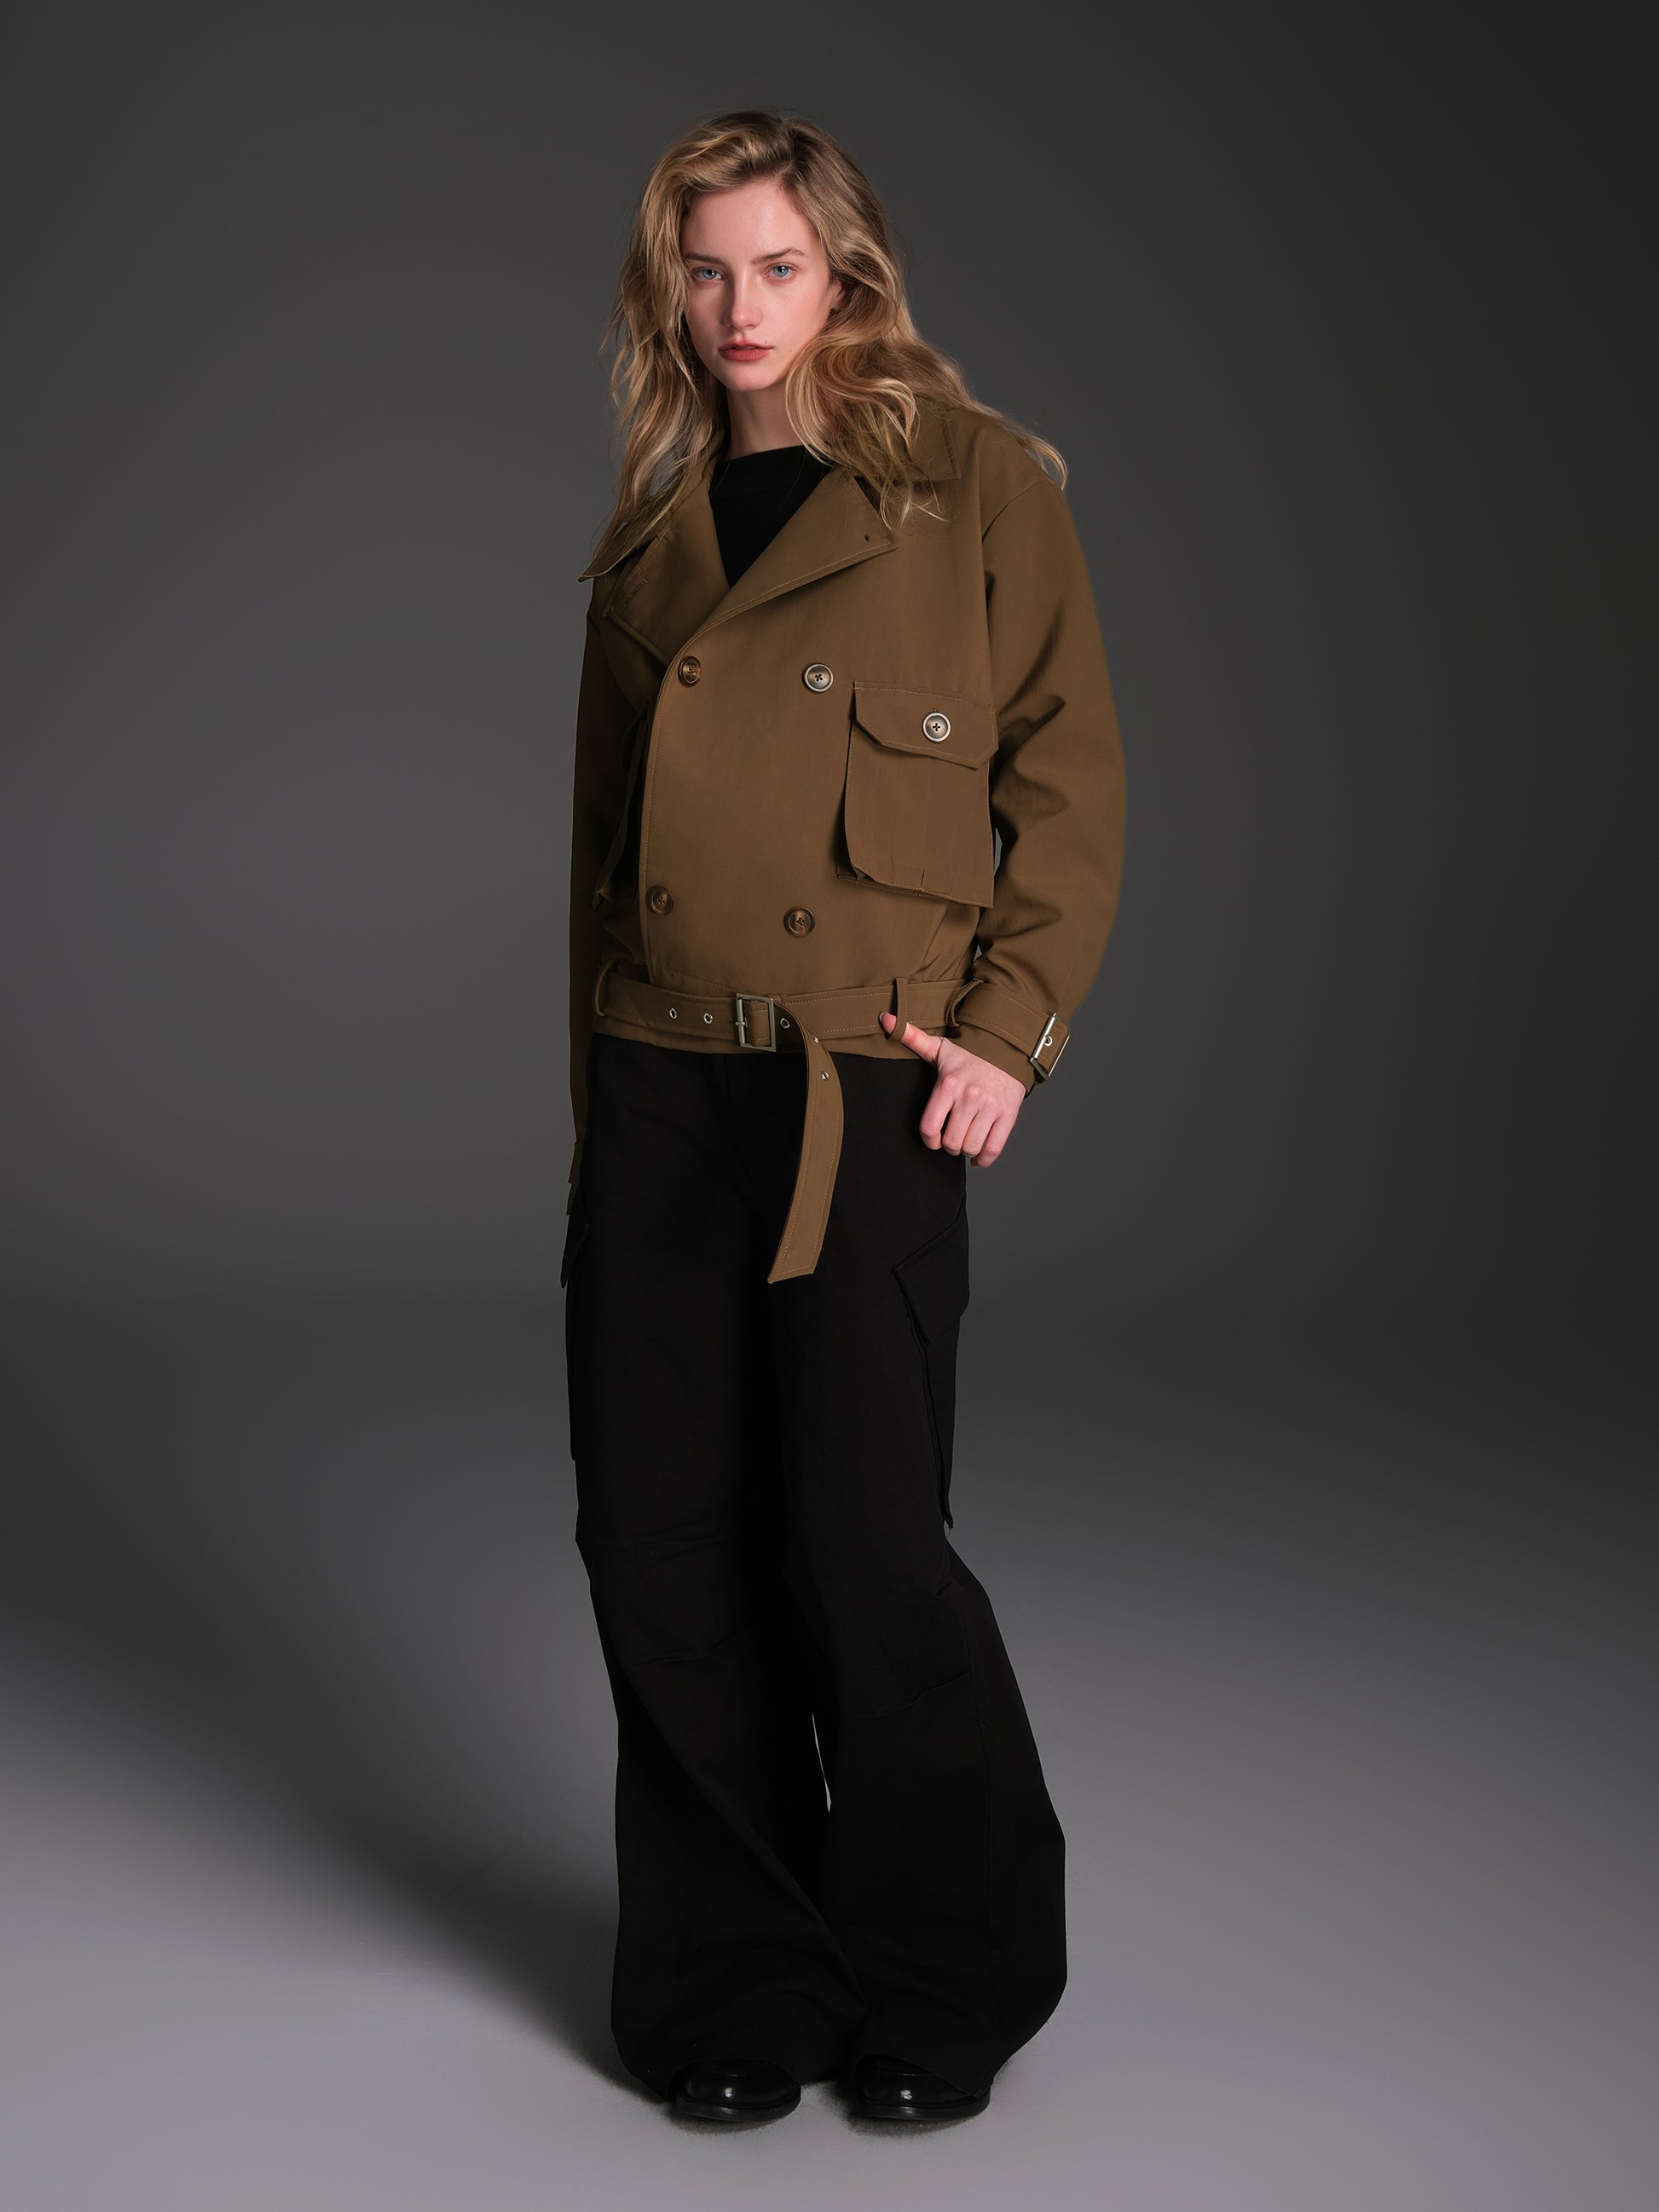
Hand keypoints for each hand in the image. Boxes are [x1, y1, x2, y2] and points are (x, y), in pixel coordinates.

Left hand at [878, 1011, 1026, 1165]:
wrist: (1007, 1049)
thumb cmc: (969, 1054)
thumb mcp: (939, 1047)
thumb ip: (911, 1037)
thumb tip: (885, 1019)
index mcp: (948, 1084)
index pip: (930, 1127)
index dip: (929, 1141)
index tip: (933, 1140)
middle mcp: (969, 1097)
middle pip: (951, 1142)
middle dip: (949, 1146)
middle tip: (951, 1139)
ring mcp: (991, 1107)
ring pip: (971, 1147)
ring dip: (965, 1151)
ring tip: (965, 1142)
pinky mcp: (1009, 1114)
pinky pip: (994, 1148)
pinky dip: (984, 1158)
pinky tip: (979, 1155)